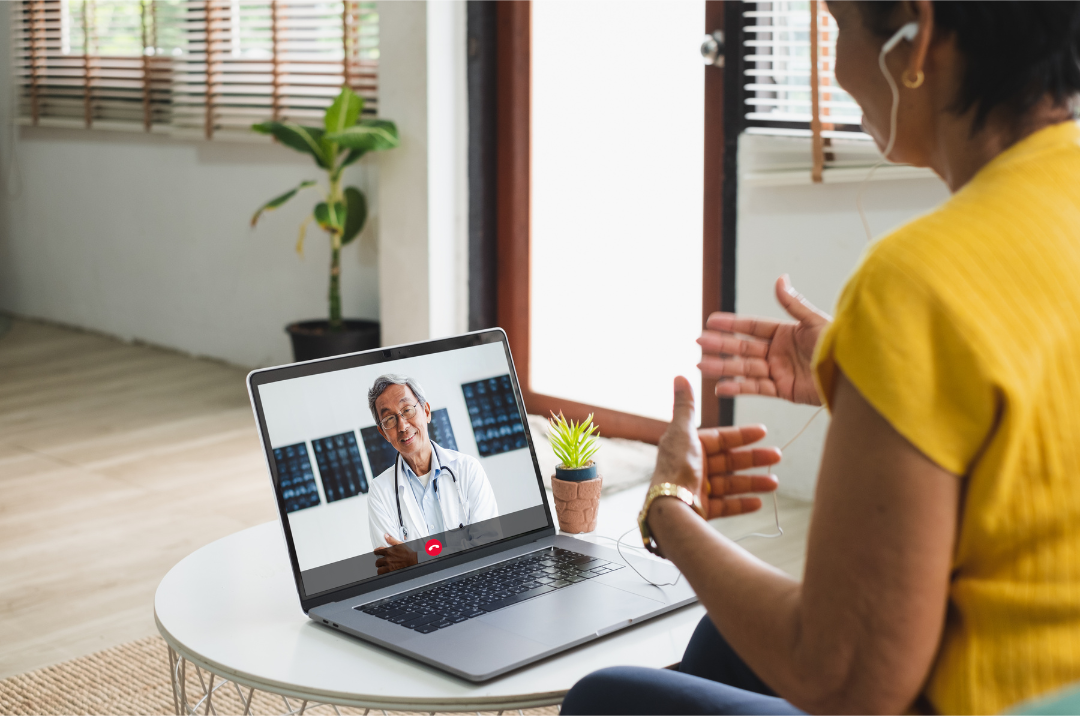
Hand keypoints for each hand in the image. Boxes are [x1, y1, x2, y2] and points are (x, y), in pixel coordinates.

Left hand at [374, 534, 417, 573]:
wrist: (413, 560)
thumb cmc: (407, 553)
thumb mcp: (400, 544)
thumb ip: (391, 540)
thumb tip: (386, 536)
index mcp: (388, 552)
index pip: (377, 552)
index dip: (376, 552)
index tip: (377, 553)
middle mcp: (387, 559)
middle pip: (377, 562)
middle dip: (379, 562)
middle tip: (381, 562)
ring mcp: (389, 566)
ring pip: (379, 569)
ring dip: (380, 568)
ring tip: (383, 568)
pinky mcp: (391, 571)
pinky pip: (382, 574)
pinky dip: (383, 573)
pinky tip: (385, 572)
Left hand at [649, 377, 780, 520]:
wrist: (670, 505)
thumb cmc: (676, 467)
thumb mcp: (683, 431)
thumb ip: (685, 406)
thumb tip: (680, 375)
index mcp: (687, 446)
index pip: (719, 439)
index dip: (741, 435)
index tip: (764, 431)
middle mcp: (691, 467)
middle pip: (728, 461)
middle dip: (753, 459)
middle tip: (777, 456)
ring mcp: (697, 489)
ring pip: (730, 484)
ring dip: (753, 482)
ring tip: (775, 483)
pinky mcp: (701, 509)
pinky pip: (726, 505)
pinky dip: (741, 503)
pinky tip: (759, 502)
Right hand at [698, 275, 830, 405]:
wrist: (851, 374)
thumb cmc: (838, 345)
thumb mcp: (813, 321)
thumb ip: (792, 303)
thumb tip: (780, 279)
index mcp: (785, 333)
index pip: (751, 327)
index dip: (731, 324)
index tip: (710, 321)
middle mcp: (778, 352)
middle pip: (743, 348)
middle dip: (720, 345)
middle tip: (698, 343)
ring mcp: (779, 371)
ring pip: (744, 368)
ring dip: (722, 367)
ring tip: (701, 366)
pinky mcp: (783, 390)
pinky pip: (756, 388)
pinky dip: (738, 388)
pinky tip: (720, 387)